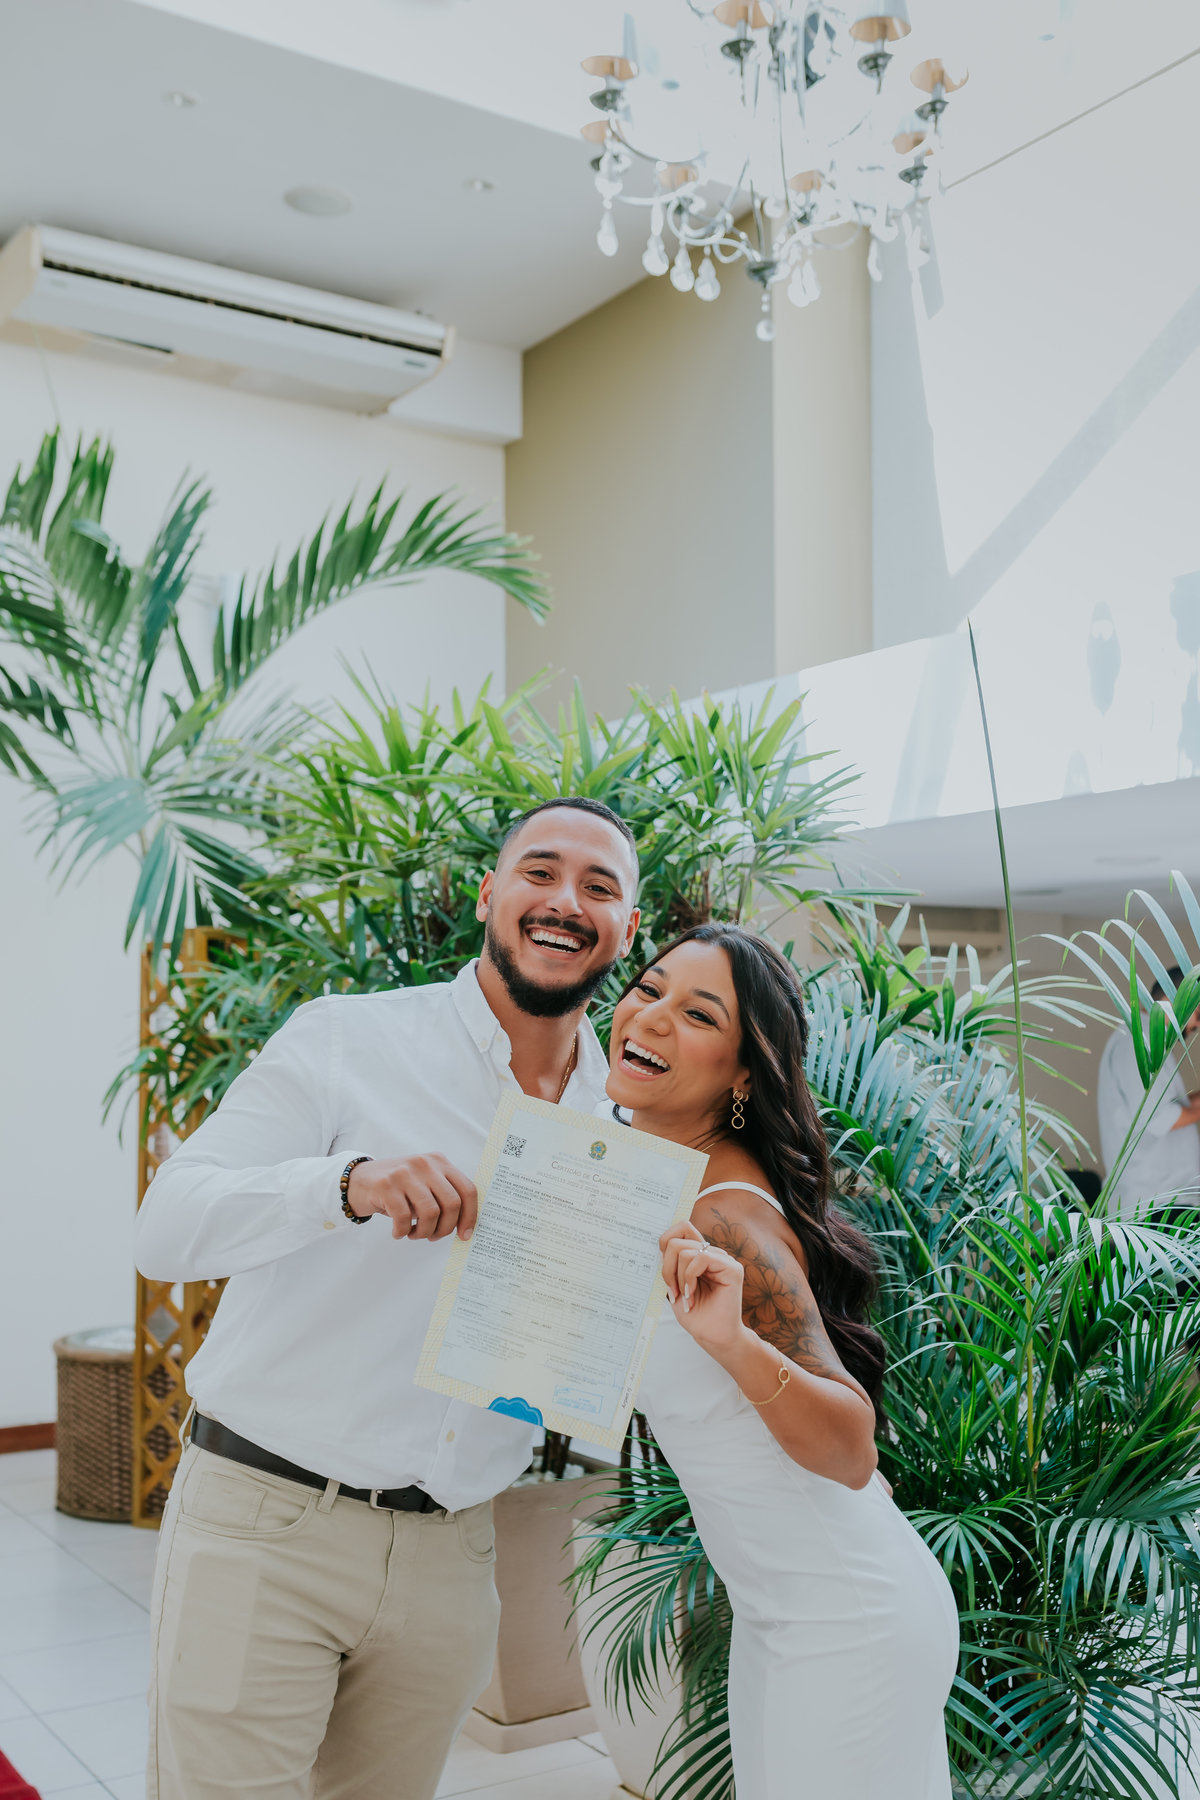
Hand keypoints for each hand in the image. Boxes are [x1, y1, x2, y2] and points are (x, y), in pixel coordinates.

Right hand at [346, 1155, 477, 1241]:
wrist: (358, 1180)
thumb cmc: (397, 1188)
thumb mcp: (424, 1184)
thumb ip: (442, 1197)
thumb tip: (462, 1226)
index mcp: (439, 1162)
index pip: (467, 1190)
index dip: (470, 1216)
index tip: (464, 1235)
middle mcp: (425, 1164)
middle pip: (452, 1203)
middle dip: (445, 1228)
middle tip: (433, 1236)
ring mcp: (405, 1173)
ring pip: (430, 1212)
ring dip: (423, 1232)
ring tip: (414, 1234)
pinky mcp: (386, 1185)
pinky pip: (403, 1217)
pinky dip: (402, 1231)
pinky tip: (398, 1232)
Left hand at [659, 1219, 744, 1352]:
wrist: (713, 1337)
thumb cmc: (696, 1316)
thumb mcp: (675, 1287)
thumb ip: (671, 1266)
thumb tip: (662, 1248)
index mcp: (701, 1256)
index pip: (683, 1228)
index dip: (666, 1242)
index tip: (665, 1272)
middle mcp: (713, 1254)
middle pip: (677, 1240)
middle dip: (667, 1268)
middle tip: (672, 1291)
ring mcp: (724, 1260)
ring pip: (685, 1251)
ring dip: (678, 1277)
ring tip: (685, 1296)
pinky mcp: (732, 1269)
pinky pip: (700, 1258)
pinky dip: (689, 1277)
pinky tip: (691, 1294)